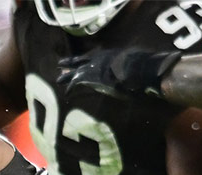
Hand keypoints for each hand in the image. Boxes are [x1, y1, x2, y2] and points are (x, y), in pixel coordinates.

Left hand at [57, 48, 180, 98]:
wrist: (140, 71)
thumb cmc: (142, 68)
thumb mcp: (134, 63)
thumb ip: (130, 66)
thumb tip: (139, 68)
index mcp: (108, 55)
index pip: (93, 57)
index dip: (84, 60)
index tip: (78, 61)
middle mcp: (98, 59)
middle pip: (80, 61)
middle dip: (70, 64)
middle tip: (60, 66)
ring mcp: (92, 68)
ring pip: (74, 71)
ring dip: (66, 75)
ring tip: (58, 79)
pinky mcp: (90, 78)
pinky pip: (75, 83)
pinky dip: (70, 87)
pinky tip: (66, 92)